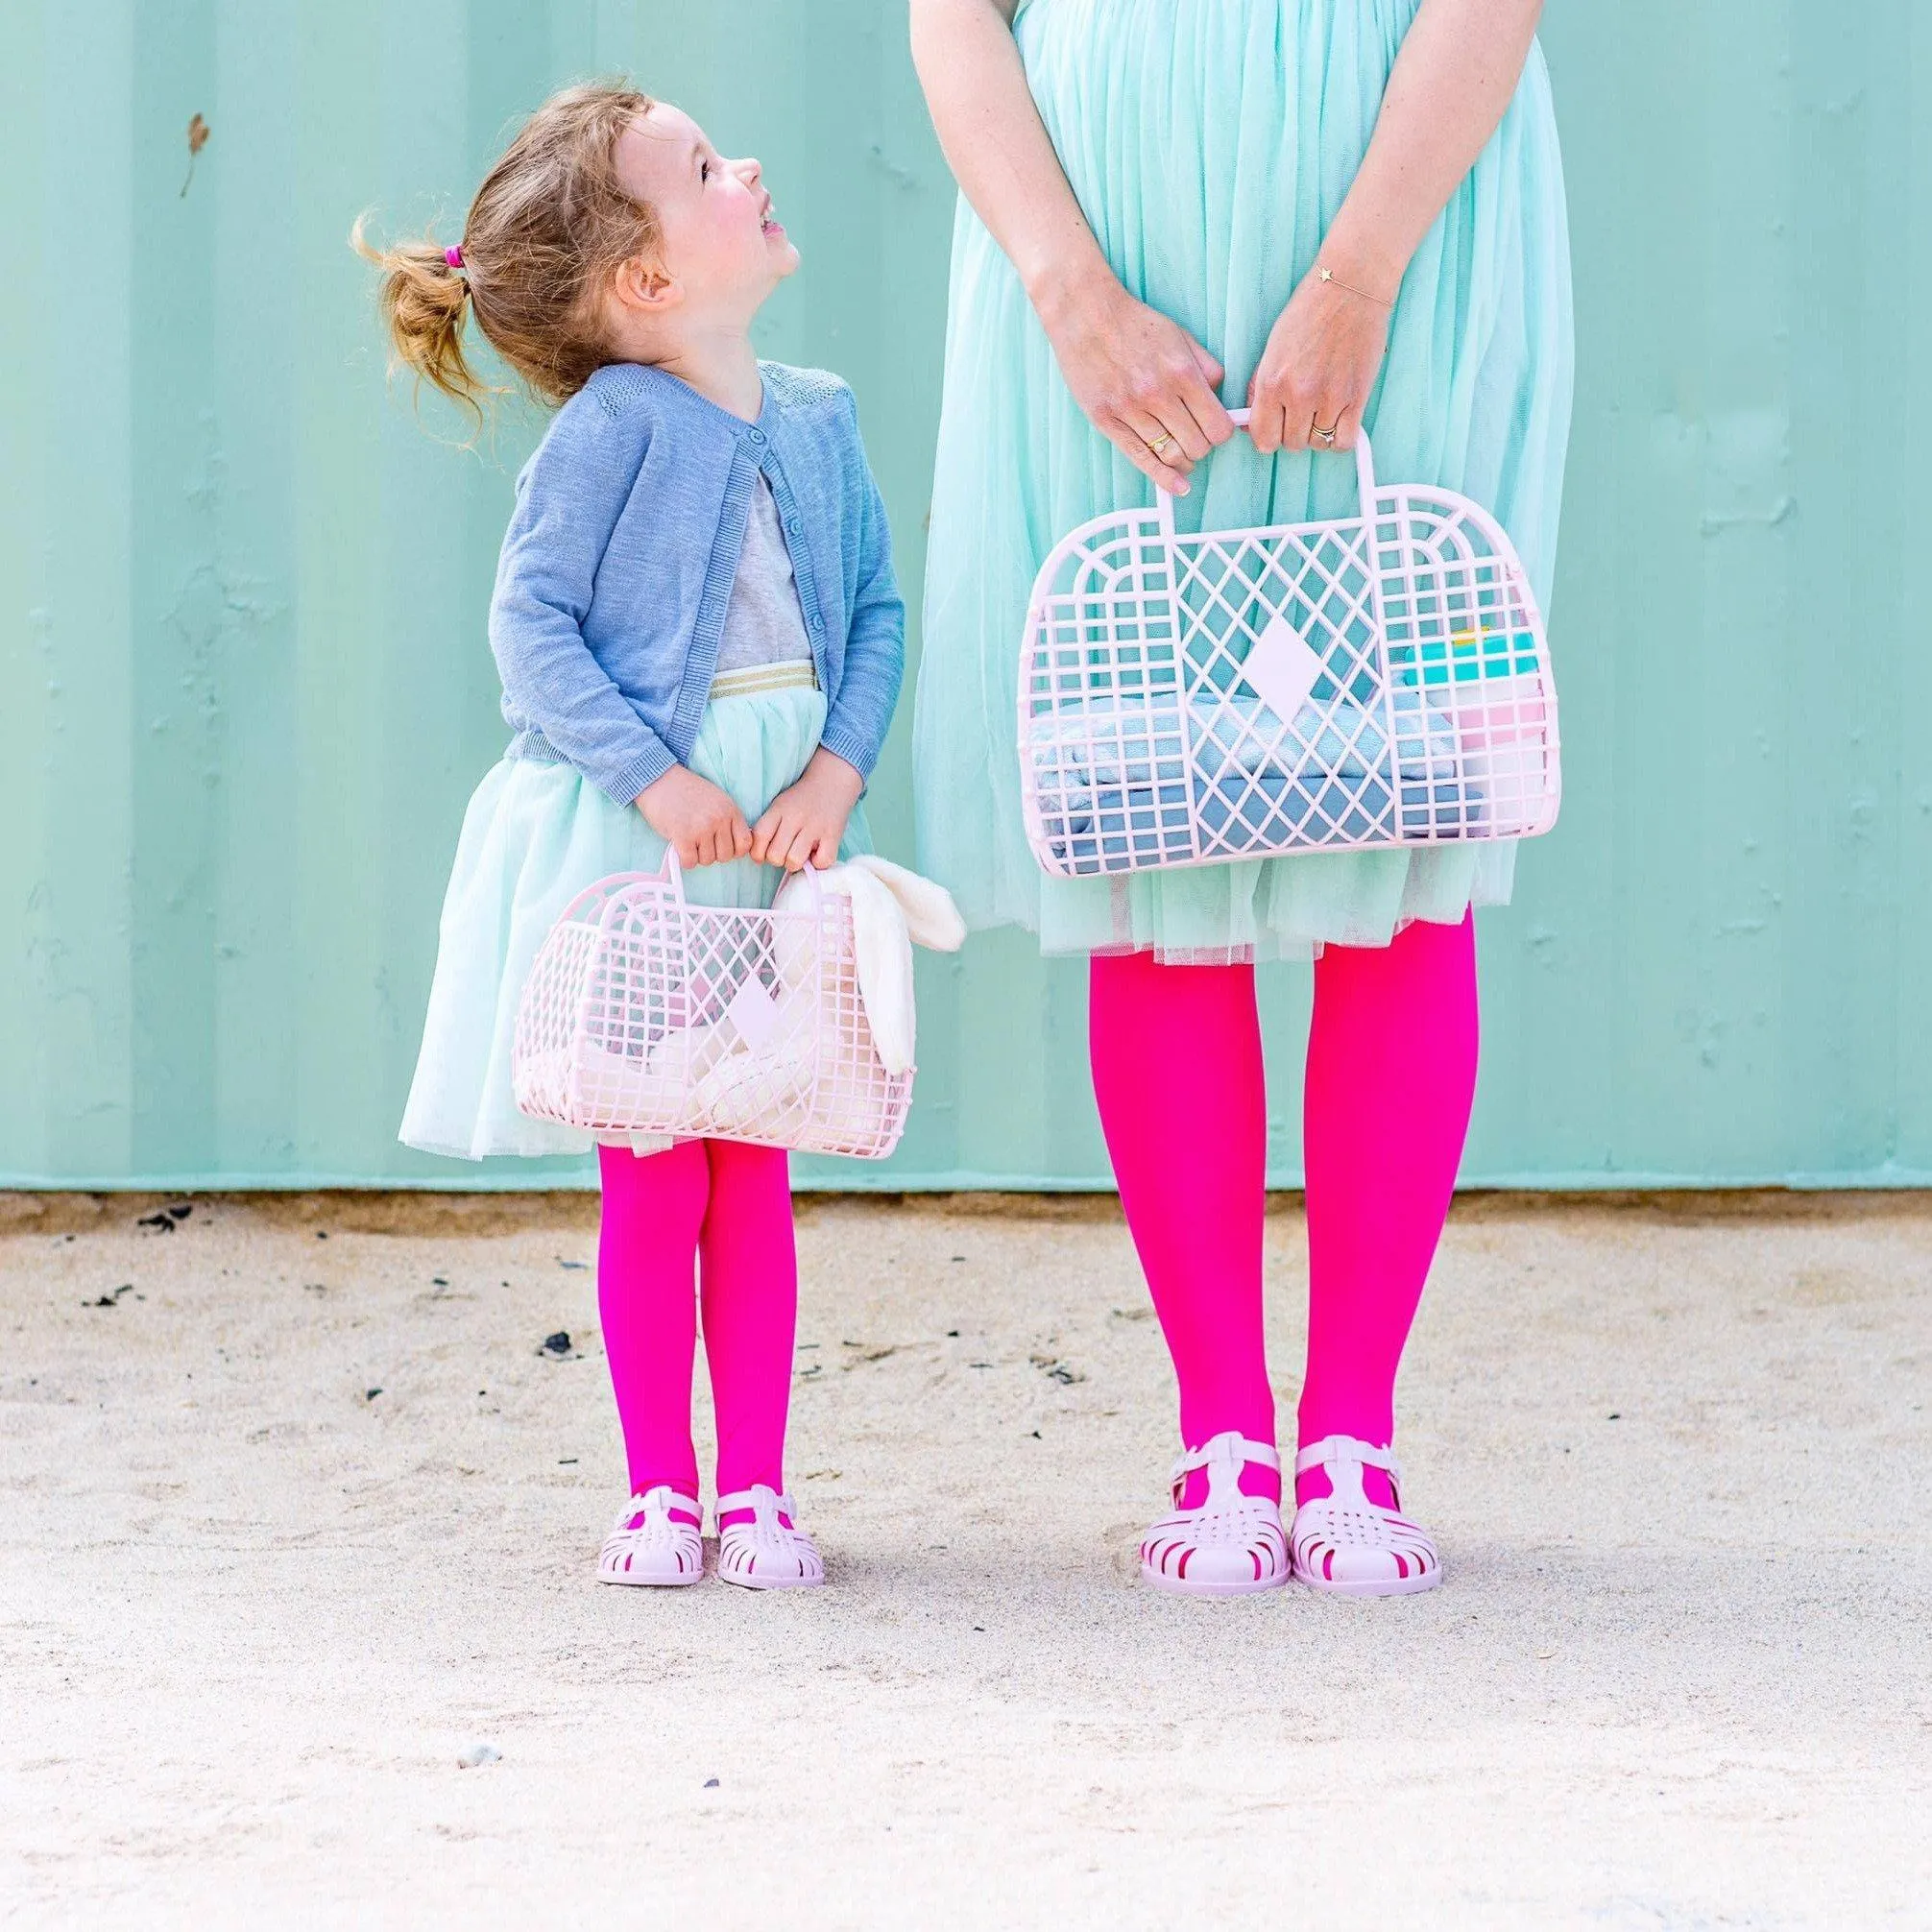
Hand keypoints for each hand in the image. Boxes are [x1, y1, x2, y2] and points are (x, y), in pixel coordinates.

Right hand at [635, 765, 752, 867]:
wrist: (659, 779)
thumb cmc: (686, 792)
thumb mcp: (717, 800)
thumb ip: (728, 820)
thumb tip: (735, 848)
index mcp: (730, 809)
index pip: (745, 844)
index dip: (734, 850)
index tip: (720, 846)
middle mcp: (719, 819)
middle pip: (725, 856)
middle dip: (712, 853)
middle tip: (699, 842)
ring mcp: (702, 828)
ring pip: (707, 861)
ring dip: (696, 855)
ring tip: (688, 838)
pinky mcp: (683, 835)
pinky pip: (690, 862)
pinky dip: (684, 859)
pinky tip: (679, 846)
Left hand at [750, 746, 862, 872]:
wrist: (832, 783)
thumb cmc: (801, 800)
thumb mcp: (779, 806)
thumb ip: (768, 827)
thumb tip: (759, 858)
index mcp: (779, 809)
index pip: (759, 837)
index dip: (757, 854)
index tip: (764, 854)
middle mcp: (795, 818)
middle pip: (775, 855)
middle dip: (778, 860)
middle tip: (786, 851)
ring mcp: (815, 827)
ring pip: (794, 861)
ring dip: (796, 863)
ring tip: (801, 853)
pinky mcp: (833, 836)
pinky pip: (820, 863)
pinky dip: (818, 863)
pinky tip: (817, 853)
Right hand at [1035, 264, 1235, 494]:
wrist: (1087, 315)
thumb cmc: (1136, 325)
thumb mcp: (1181, 336)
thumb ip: (1207, 368)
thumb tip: (1221, 400)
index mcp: (1181, 373)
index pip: (1217, 426)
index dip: (1222, 433)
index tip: (1217, 430)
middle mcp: (1157, 395)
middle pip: (1197, 445)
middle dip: (1203, 447)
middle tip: (1197, 439)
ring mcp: (1130, 410)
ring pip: (1171, 455)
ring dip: (1183, 460)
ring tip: (1183, 455)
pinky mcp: (1106, 421)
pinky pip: (1140, 458)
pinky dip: (1163, 478)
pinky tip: (1177, 488)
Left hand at [1246, 264, 1393, 455]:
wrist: (1349, 288)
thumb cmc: (1309, 313)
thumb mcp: (1272, 348)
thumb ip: (1260, 388)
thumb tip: (1250, 423)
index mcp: (1272, 382)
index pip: (1262, 439)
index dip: (1267, 437)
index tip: (1274, 429)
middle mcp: (1298, 395)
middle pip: (1290, 444)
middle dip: (1293, 433)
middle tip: (1300, 412)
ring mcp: (1329, 399)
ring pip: (1316, 444)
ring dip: (1317, 433)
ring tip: (1321, 410)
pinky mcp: (1356, 398)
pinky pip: (1344, 442)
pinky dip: (1340, 438)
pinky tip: (1338, 421)